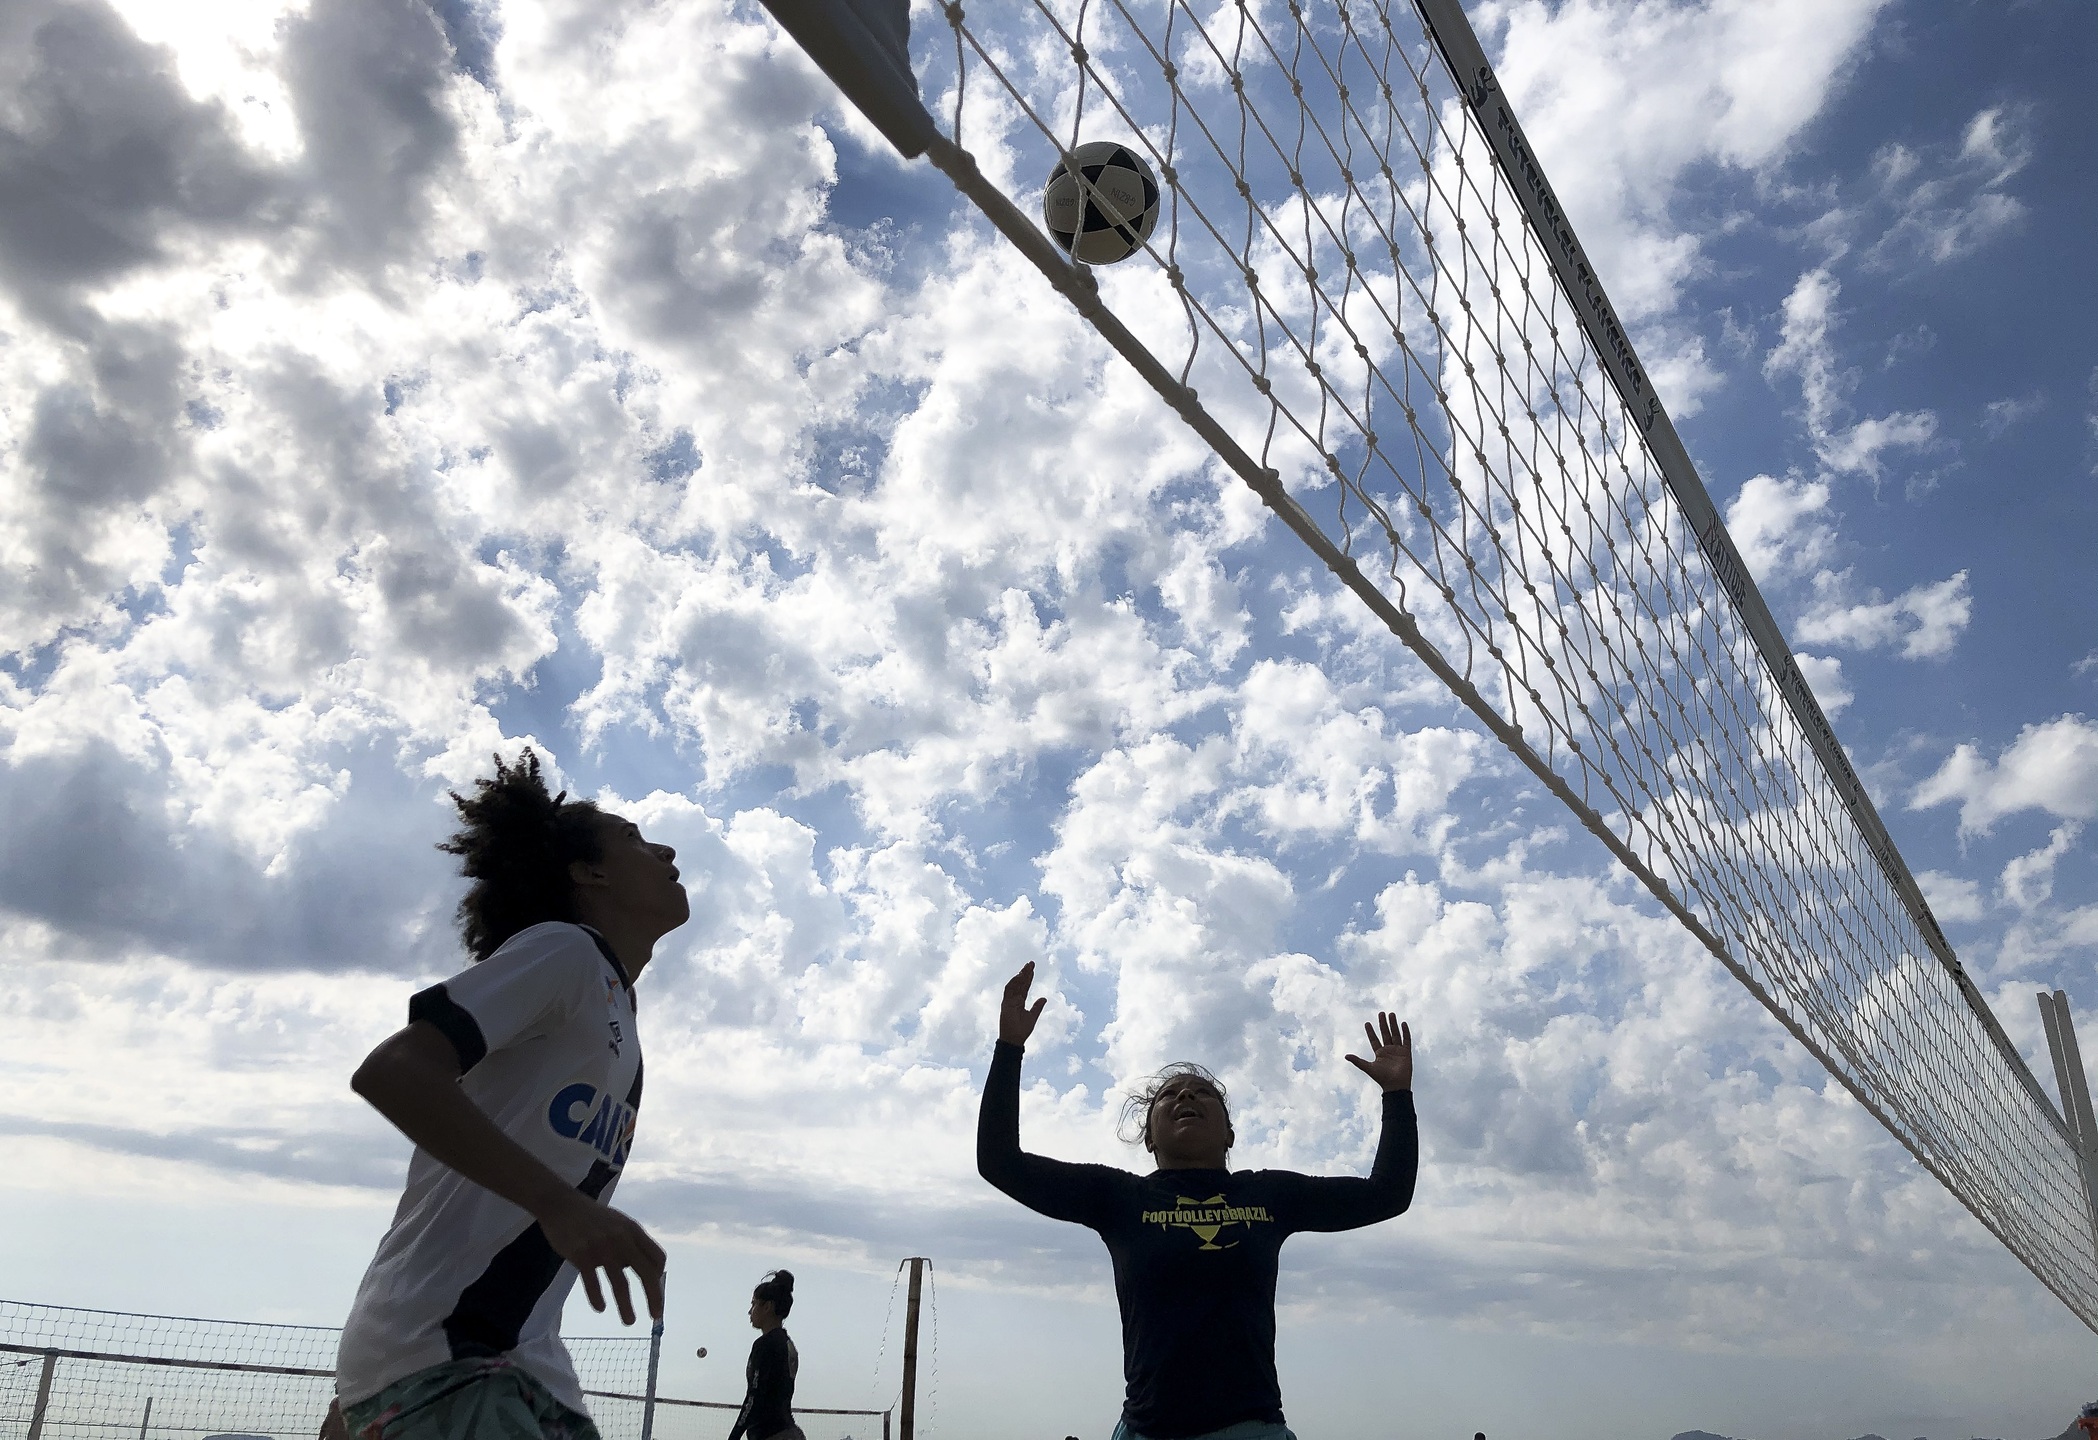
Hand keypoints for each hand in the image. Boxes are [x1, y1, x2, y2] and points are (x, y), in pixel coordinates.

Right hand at [538, 1192, 666, 1323]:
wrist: (562, 1204)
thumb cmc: (592, 1217)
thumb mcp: (618, 1223)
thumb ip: (630, 1242)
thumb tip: (638, 1267)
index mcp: (633, 1230)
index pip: (657, 1257)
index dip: (659, 1276)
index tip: (655, 1290)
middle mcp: (622, 1239)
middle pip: (646, 1273)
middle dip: (654, 1297)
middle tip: (656, 1316)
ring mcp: (602, 1247)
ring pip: (620, 1283)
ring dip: (626, 1306)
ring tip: (630, 1321)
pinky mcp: (581, 1255)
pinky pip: (593, 1283)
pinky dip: (598, 1298)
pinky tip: (601, 1308)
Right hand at [999, 962, 1046, 1046]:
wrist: (1014, 1040)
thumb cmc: (1022, 1030)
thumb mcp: (1033, 1016)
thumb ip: (1037, 1007)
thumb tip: (1044, 998)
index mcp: (1019, 1002)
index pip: (1024, 987)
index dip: (1028, 978)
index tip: (1032, 969)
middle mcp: (1014, 999)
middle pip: (1020, 983)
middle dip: (1025, 973)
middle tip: (1031, 963)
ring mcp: (1009, 1001)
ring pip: (1014, 985)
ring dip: (1020, 976)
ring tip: (1027, 968)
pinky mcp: (1005, 1004)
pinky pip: (1009, 991)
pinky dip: (1013, 983)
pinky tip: (1019, 976)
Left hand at [1345, 1011, 1411, 1091]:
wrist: (1396, 1086)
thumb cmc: (1382, 1078)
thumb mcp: (1368, 1068)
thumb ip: (1358, 1061)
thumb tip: (1345, 1056)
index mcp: (1379, 1053)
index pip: (1374, 1039)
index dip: (1370, 1032)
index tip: (1367, 1023)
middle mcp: (1388, 1050)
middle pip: (1385, 1034)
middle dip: (1383, 1024)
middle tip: (1381, 1013)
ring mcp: (1398, 1051)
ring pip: (1395, 1034)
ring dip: (1393, 1025)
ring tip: (1391, 1014)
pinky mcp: (1406, 1053)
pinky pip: (1406, 1040)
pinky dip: (1405, 1032)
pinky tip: (1403, 1024)